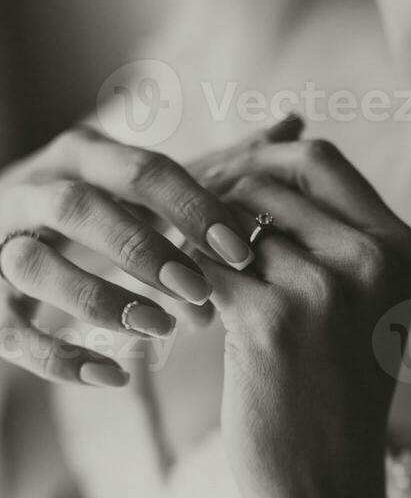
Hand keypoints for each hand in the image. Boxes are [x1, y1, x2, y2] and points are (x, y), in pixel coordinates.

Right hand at [0, 117, 301, 386]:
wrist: (3, 244)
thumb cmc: (101, 213)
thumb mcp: (152, 186)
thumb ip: (219, 163)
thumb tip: (295, 122)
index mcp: (83, 157)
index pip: (140, 169)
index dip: (192, 208)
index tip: (241, 250)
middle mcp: (34, 190)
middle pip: (83, 208)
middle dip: (145, 249)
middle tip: (201, 290)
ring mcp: (1, 246)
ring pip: (38, 265)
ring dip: (102, 298)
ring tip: (161, 328)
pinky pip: (13, 331)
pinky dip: (62, 357)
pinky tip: (116, 375)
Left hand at [194, 139, 410, 497]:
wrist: (327, 490)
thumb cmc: (332, 397)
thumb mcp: (358, 311)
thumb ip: (330, 238)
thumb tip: (261, 154)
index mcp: (402, 250)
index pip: (320, 160)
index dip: (261, 159)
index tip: (223, 186)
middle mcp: (375, 260)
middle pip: (271, 178)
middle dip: (218, 193)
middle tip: (187, 228)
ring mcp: (328, 288)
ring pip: (231, 221)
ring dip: (199, 242)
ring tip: (192, 281)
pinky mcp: (274, 321)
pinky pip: (204, 263)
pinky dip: (182, 278)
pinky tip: (187, 312)